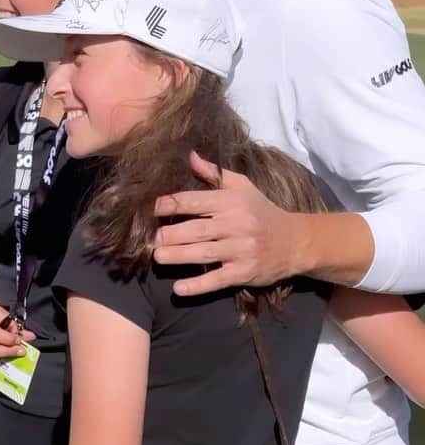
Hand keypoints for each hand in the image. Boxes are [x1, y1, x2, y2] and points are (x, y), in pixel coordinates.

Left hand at [153, 151, 297, 294]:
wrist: (295, 242)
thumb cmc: (262, 211)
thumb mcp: (242, 187)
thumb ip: (214, 173)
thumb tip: (189, 155)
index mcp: (232, 202)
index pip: (196, 201)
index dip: (172, 204)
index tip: (153, 209)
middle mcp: (236, 224)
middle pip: (197, 230)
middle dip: (171, 234)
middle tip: (150, 239)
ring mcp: (241, 250)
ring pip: (204, 254)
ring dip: (178, 256)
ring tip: (157, 257)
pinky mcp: (245, 272)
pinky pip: (218, 280)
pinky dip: (198, 286)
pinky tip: (179, 289)